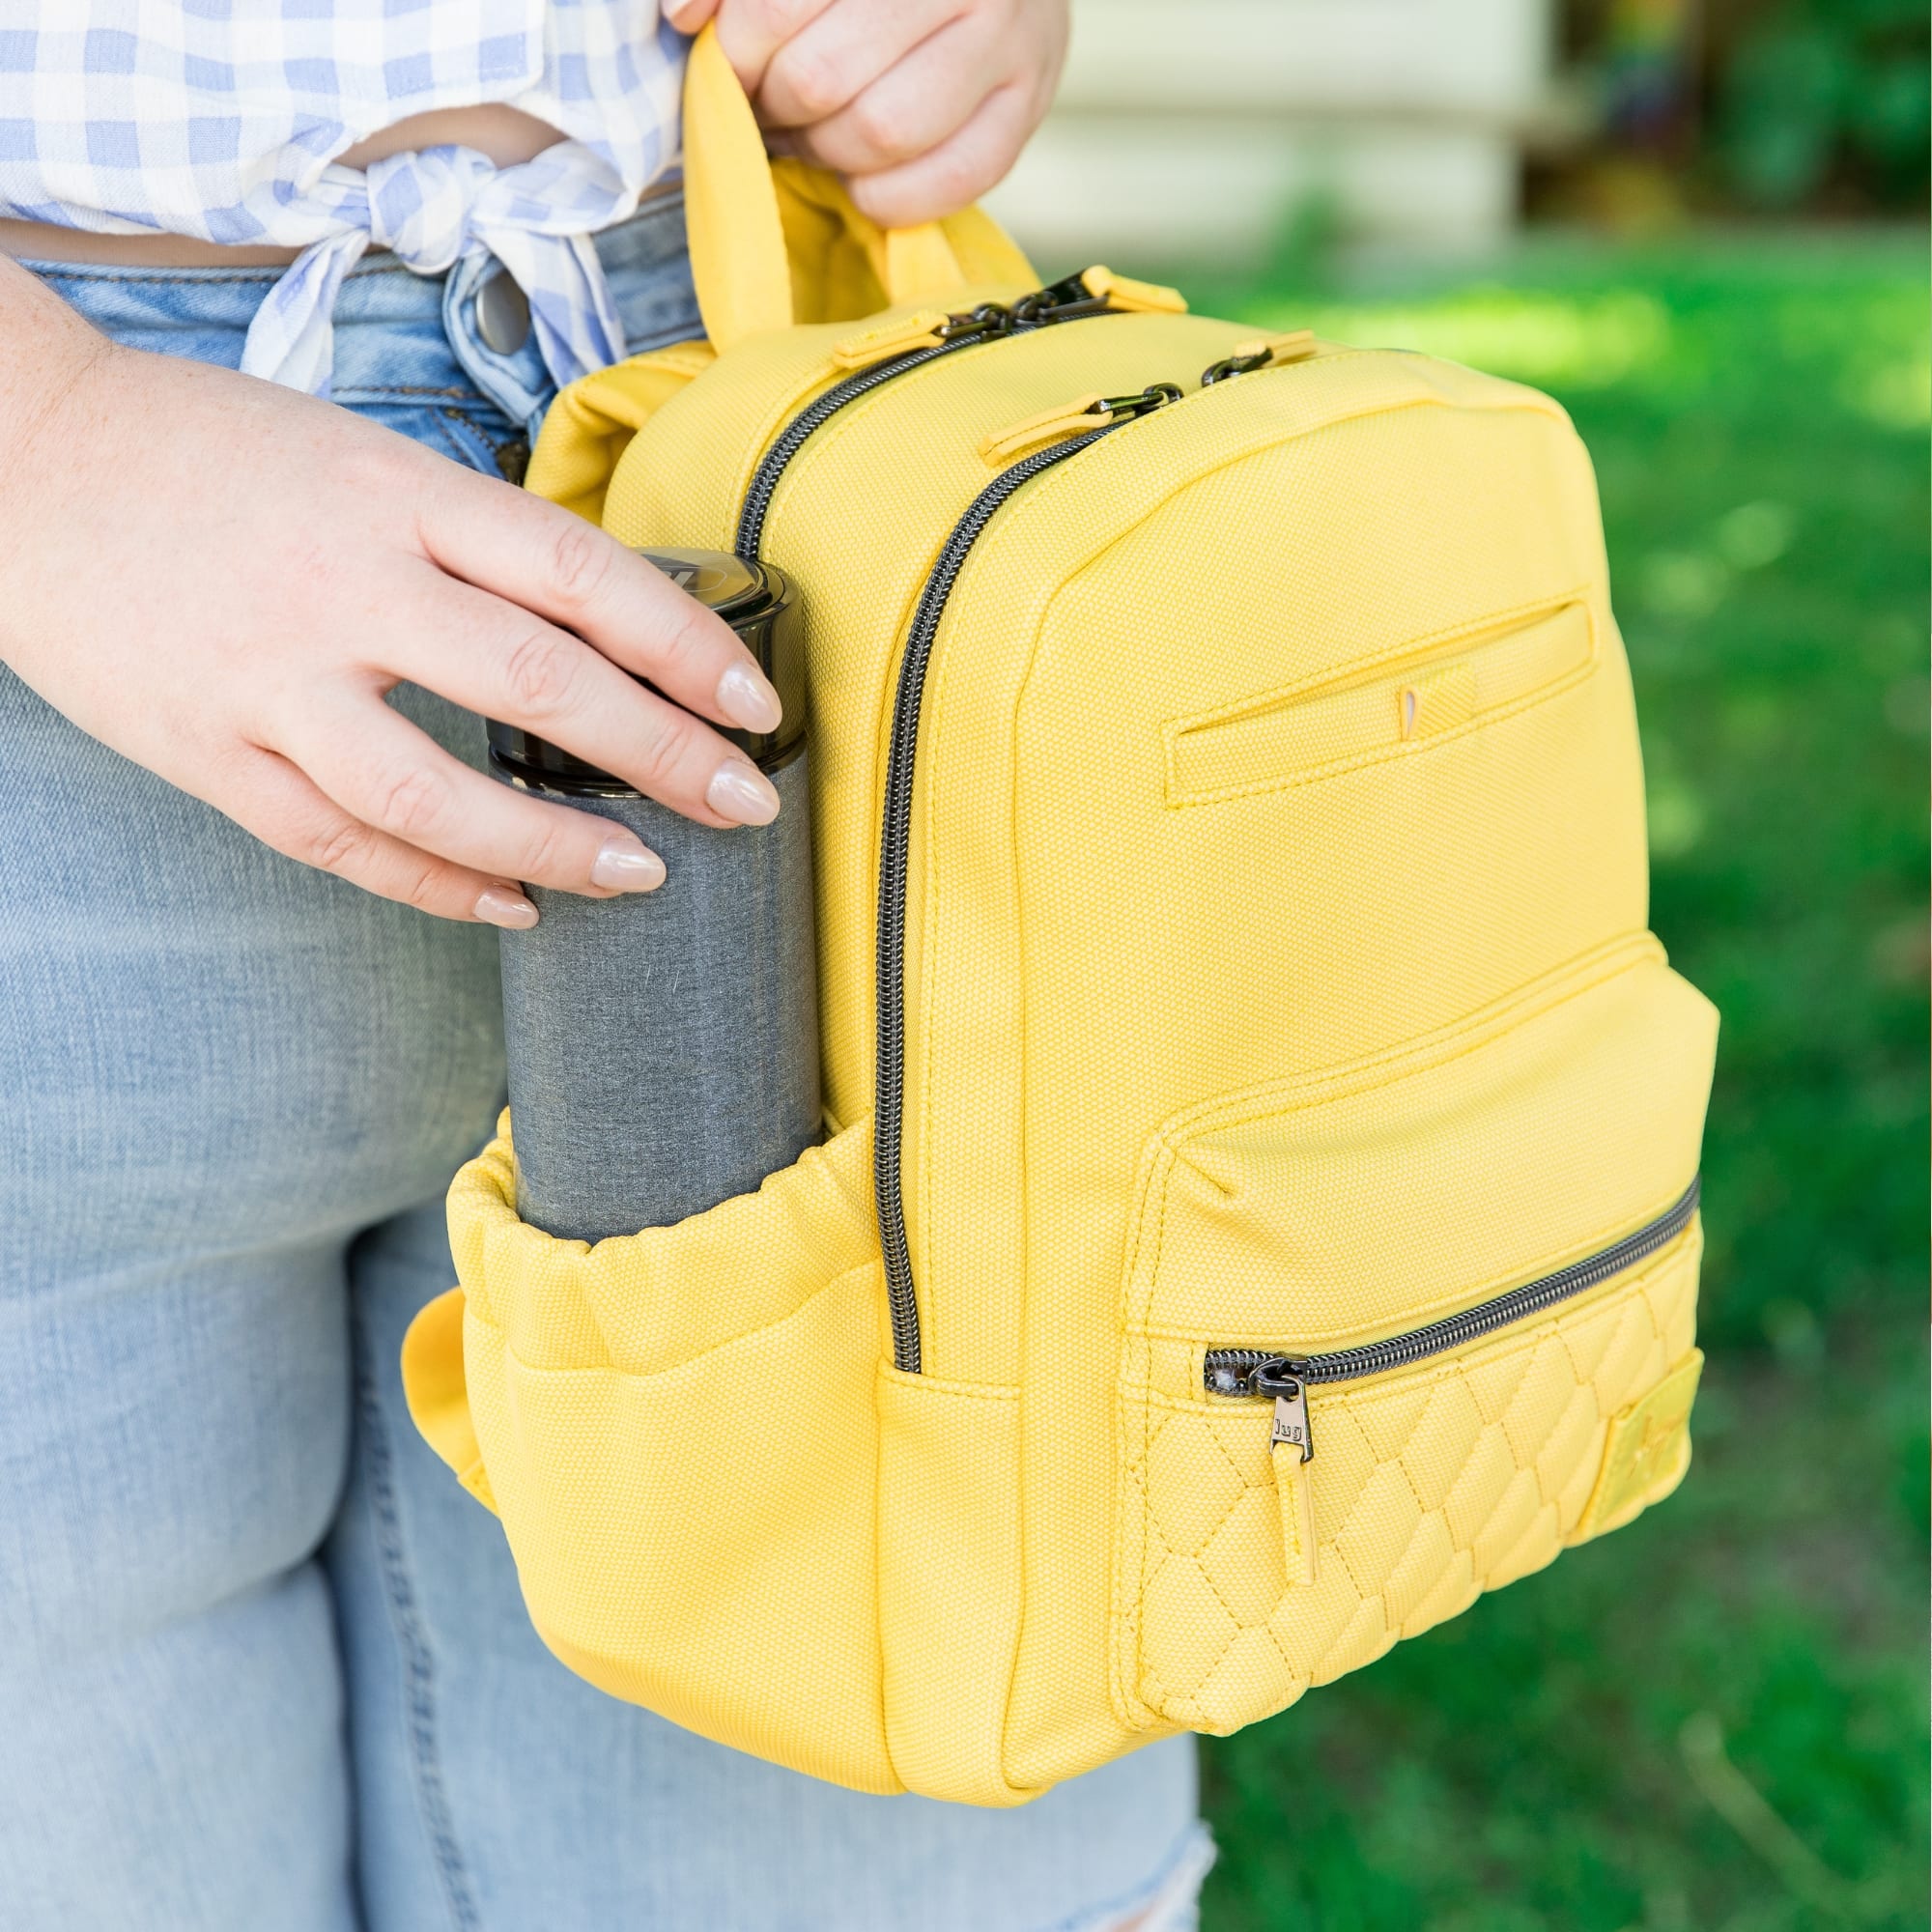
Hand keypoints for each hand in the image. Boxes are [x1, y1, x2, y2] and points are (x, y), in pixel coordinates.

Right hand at [0, 260, 786, 927]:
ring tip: (641, 874)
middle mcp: (342, 581)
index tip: (756, 706)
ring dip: (553, 843)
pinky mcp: (207, 750)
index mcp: (397, 490)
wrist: (20, 460)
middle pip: (535, 678)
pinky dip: (436, 885)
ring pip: (433, 787)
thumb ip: (472, 539)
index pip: (580, 571)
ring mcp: (267, 675)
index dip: (684, 646)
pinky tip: (513, 907)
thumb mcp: (363, 460)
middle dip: (659, 752)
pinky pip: (340, 841)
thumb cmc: (218, 459)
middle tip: (743, 802)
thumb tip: (611, 628)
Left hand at [664, 0, 1069, 228]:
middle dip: (778, 107)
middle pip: (822, 77)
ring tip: (815, 137)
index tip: (730, 71)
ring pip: (882, 132)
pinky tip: (865, 175)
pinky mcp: (1026, 110)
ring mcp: (1007, 42)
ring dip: (827, 152)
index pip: (777, 11)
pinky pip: (945, 182)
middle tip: (773, 105)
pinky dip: (887, 195)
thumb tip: (682, 14)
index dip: (734, 56)